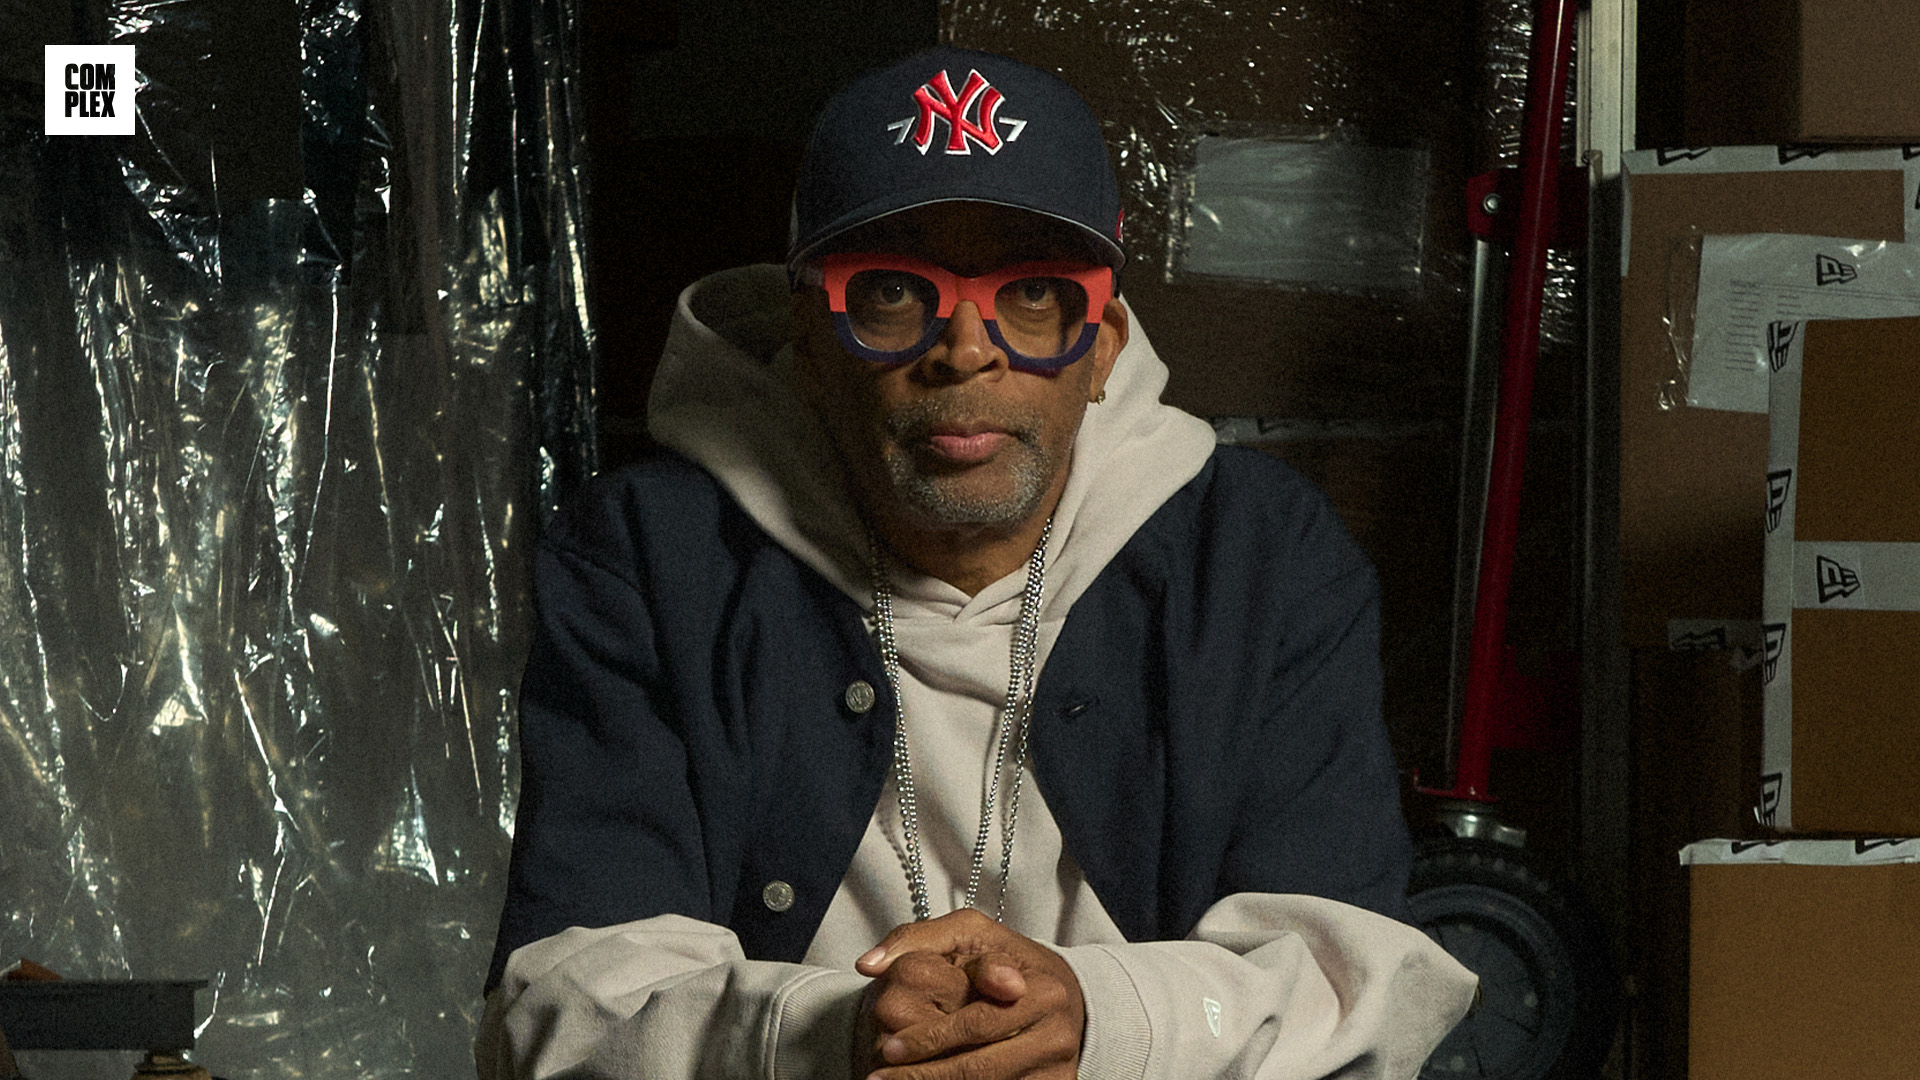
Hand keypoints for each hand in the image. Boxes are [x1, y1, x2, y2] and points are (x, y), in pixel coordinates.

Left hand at [852, 909, 1083, 1079]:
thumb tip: (868, 965)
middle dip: (925, 1075)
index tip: (890, 1048)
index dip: (930, 1039)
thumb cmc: (1007, 961)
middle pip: (981, 1067)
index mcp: (1042, 990)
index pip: (976, 1022)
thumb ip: (919, 940)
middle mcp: (1056, 1033)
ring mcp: (1057, 1068)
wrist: (1065, 1000)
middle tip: (880, 1078)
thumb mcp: (971, 934)